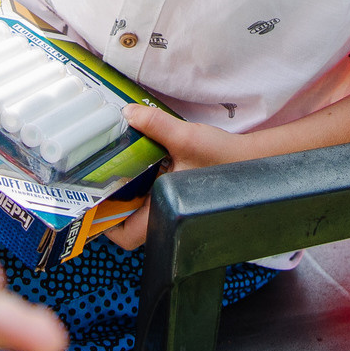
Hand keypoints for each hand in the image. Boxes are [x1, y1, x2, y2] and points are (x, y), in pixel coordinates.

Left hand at [101, 104, 255, 250]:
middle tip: (101, 176)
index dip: (105, 225)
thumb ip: (156, 125)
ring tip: (118, 166)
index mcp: (166, 213)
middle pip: (127, 224)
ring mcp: (174, 210)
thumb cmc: (226, 159)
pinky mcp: (179, 198)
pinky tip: (142, 163)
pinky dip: (143, 184)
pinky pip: (152, 198)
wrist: (256, 163)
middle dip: (112, 202)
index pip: (126, 237)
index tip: (93, 203)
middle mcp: (168, 217)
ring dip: (128, 191)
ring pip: (140, 210)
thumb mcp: (187, 138)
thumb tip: (128, 113)